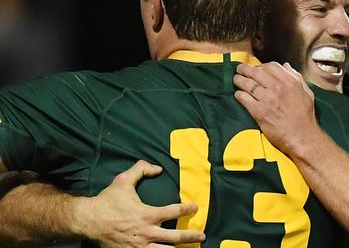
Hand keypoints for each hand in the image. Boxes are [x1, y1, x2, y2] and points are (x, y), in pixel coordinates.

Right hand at [77, 160, 204, 247]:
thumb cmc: (106, 201)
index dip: (187, 208)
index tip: (195, 207)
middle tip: (201, 235)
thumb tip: (157, 167)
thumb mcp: (123, 181)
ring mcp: (139, 247)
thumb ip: (141, 170)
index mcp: (147, 214)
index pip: (174, 211)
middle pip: (175, 237)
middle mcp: (146, 233)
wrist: (87, 221)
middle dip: (191, 235)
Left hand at [233, 62, 319, 155]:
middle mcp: (278, 88)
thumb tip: (286, 66)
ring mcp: (267, 99)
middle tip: (240, 70)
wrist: (301, 137)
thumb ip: (297, 77)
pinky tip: (238, 95)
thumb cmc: (305, 116)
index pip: (271, 66)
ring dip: (239, 80)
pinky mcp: (259, 112)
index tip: (257, 69)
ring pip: (247, 84)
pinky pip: (244, 98)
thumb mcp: (307, 93)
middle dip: (245, 69)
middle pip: (256, 72)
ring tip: (235, 80)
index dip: (261, 66)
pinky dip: (239, 95)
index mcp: (290, 82)